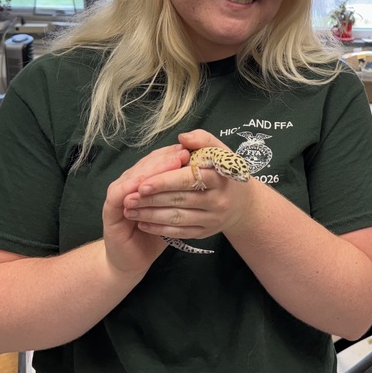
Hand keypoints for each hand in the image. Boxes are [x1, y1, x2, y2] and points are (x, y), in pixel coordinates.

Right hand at [101, 143, 188, 272]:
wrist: (133, 261)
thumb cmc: (156, 236)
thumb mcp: (174, 212)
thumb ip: (182, 193)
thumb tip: (202, 174)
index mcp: (143, 182)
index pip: (156, 161)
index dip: (172, 155)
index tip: (190, 150)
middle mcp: (129, 184)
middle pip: (145, 164)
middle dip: (165, 158)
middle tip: (183, 152)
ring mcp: (118, 195)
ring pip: (133, 175)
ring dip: (152, 169)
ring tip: (172, 163)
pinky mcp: (109, 210)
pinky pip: (118, 194)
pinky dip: (131, 186)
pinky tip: (146, 183)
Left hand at [123, 130, 254, 245]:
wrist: (243, 204)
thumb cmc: (223, 172)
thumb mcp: (220, 151)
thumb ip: (202, 140)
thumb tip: (182, 139)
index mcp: (219, 177)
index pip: (189, 179)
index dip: (164, 181)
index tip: (141, 183)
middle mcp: (218, 200)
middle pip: (180, 200)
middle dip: (151, 199)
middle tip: (128, 198)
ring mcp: (212, 219)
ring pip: (177, 218)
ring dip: (151, 215)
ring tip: (130, 210)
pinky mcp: (206, 233)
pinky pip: (180, 233)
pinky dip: (159, 229)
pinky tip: (142, 223)